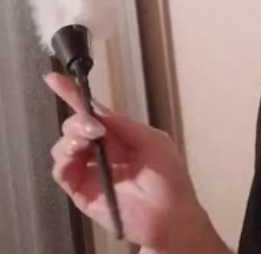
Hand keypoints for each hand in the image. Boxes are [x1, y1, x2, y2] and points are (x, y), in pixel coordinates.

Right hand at [45, 72, 225, 252]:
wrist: (169, 215)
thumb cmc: (169, 179)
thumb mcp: (153, 141)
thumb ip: (124, 125)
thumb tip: (98, 112)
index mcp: (120, 136)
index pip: (92, 113)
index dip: (74, 95)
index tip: (56, 79)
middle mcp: (102, 151)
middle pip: (75, 127)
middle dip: (78, 121)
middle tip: (94, 129)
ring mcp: (90, 170)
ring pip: (63, 146)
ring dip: (72, 139)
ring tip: (88, 143)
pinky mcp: (81, 190)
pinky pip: (62, 171)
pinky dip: (65, 159)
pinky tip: (79, 156)